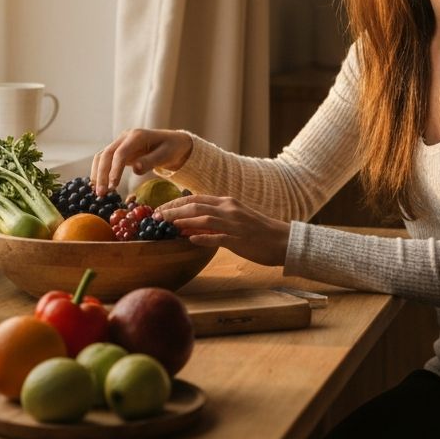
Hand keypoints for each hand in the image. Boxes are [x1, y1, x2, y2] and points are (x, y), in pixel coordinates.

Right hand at [91, 128, 192, 196]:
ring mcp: (120, 143)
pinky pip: (105, 160)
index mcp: (137, 136)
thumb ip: (151, 161)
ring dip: (97, 173)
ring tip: (99, 192)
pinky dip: (100, 171)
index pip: (120, 153)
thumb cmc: (171, 148)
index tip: (113, 186)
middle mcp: (125, 137)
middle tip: (101, 194)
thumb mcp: (166, 154)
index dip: (114, 170)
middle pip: (106, 154)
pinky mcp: (119, 151)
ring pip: (102, 156)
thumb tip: (135, 169)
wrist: (172, 142)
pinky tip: (99, 185)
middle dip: (101, 174)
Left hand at [157, 195, 289, 267]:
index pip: (196, 198)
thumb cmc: (259, 232)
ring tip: (166, 225)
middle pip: (196, 206)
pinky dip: (203, 238)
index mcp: (228, 202)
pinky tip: (190, 240)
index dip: (176, 202)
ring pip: (204, 219)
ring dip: (183, 221)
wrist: (284, 240)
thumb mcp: (236, 219)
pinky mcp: (240, 240)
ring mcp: (235, 224)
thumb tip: (189, 226)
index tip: (160, 208)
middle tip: (155, 216)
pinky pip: (218, 238)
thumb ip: (214, 220)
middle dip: (173, 210)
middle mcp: (229, 209)